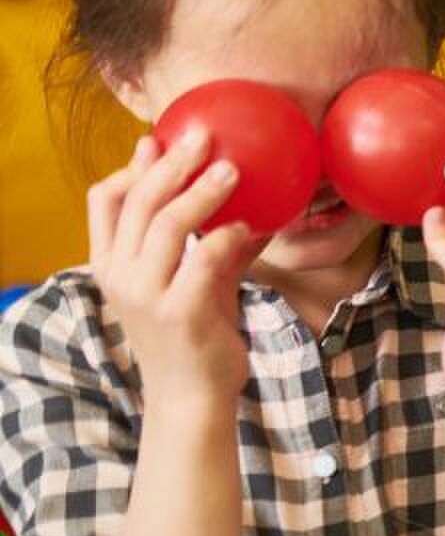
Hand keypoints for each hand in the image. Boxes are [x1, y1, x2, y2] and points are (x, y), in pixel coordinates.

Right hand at [88, 131, 258, 408]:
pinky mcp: (180, 313)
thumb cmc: (194, 335)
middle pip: (137, 202)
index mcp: (111, 264)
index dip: (131, 166)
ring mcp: (146, 295)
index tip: (160, 141)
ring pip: (166, 225)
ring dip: (201, 192)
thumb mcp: (194, 282)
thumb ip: (207, 244)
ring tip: (232, 170)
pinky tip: (250, 227)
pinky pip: (203, 260)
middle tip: (204, 137)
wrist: (192, 397)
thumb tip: (240, 205)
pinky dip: (227, 237)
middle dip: (170, 164)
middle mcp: (119, 276)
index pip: (104, 200)